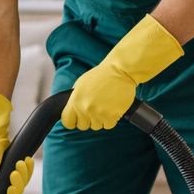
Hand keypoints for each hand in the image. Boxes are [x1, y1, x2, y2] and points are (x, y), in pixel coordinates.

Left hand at [61, 15, 183, 130]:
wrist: (126, 67)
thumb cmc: (106, 72)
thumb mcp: (85, 81)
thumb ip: (77, 97)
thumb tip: (67, 111)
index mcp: (76, 96)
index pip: (67, 120)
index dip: (73, 118)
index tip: (77, 115)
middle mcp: (85, 105)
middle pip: (83, 125)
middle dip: (89, 118)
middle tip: (96, 105)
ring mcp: (99, 111)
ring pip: (97, 126)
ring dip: (102, 118)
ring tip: (106, 103)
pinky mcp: (113, 114)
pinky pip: (110, 124)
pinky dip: (113, 118)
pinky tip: (114, 106)